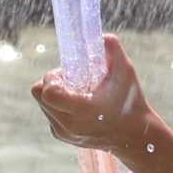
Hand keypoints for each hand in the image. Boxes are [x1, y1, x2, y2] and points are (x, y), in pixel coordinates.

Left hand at [32, 32, 160, 161]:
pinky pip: (47, 112)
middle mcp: (69, 125)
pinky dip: (57, 104)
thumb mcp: (126, 73)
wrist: (133, 136)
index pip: (47, 92)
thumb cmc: (130, 103)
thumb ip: (113, 50)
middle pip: (38, 94)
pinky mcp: (61, 135)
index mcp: (83, 110)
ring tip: (78, 92)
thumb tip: (100, 36)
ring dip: (54, 92)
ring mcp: (63, 132)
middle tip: (72, 79)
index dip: (53, 77)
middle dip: (51, 81)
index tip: (69, 73)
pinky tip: (78, 103)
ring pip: (41, 102)